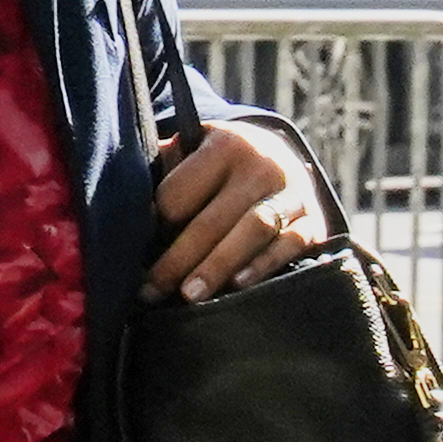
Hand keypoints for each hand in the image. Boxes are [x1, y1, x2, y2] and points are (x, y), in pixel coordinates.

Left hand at [145, 120, 331, 303]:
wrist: (281, 157)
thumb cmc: (216, 165)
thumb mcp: (191, 152)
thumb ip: (164, 170)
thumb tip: (127, 210)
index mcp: (224, 146)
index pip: (180, 193)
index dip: (155, 222)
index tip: (133, 248)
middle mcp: (263, 166)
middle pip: (213, 219)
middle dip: (178, 259)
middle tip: (152, 289)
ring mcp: (293, 194)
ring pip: (252, 232)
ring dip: (218, 266)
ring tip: (189, 296)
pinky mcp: (315, 221)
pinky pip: (288, 246)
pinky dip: (262, 266)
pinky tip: (237, 286)